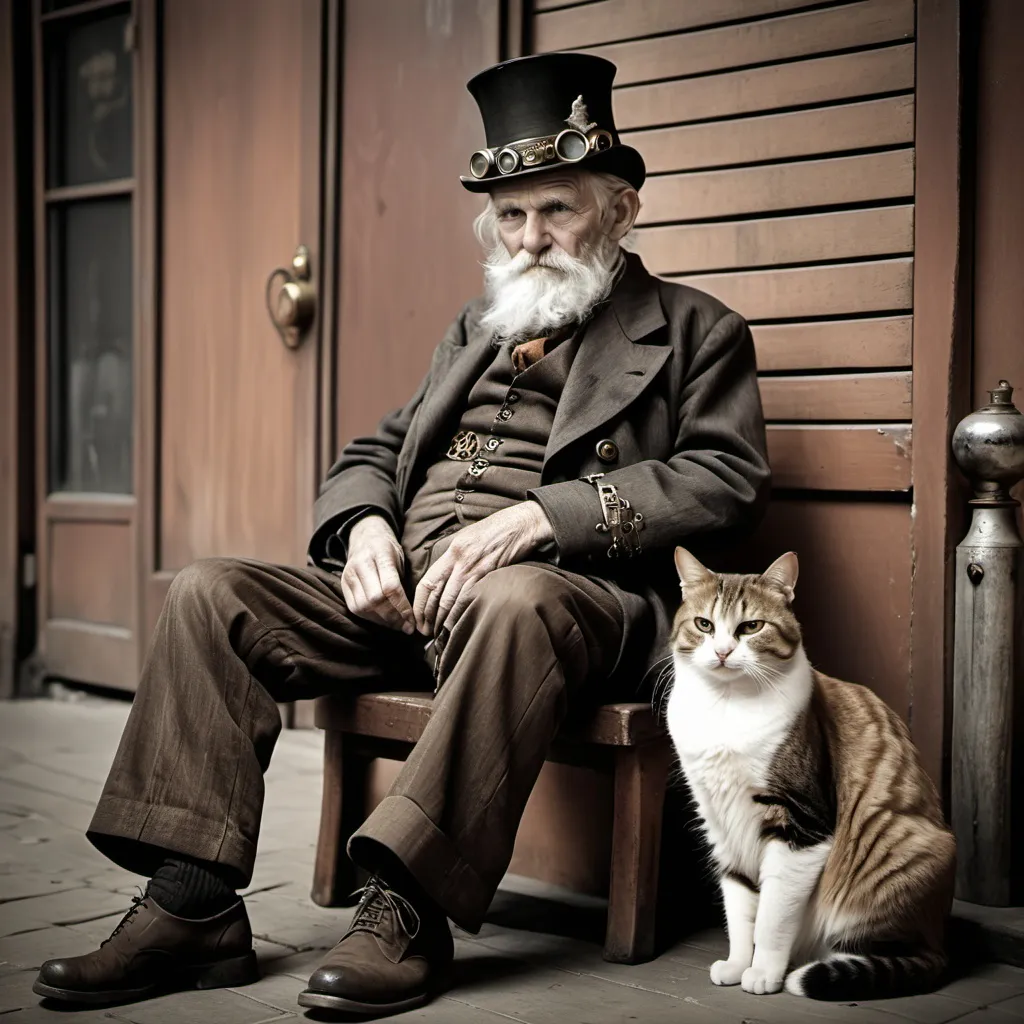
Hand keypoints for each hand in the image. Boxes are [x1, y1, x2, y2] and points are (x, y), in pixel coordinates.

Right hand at [340, 515, 414, 633]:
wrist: (365, 537)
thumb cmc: (389, 549)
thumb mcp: (401, 558)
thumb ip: (403, 581)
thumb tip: (413, 614)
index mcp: (380, 554)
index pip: (390, 587)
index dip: (402, 607)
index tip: (413, 620)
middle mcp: (361, 564)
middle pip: (375, 599)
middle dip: (393, 617)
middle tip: (407, 626)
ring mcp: (349, 575)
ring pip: (363, 607)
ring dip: (382, 621)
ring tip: (397, 625)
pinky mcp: (343, 585)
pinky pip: (355, 608)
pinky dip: (371, 618)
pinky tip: (384, 621)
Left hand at [413, 501, 554, 637]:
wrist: (522, 524)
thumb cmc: (497, 530)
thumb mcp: (468, 537)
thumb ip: (455, 556)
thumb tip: (443, 577)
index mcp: (452, 551)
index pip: (427, 581)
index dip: (420, 603)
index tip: (418, 617)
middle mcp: (460, 560)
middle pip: (437, 595)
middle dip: (429, 617)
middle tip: (425, 632)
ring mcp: (475, 568)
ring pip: (452, 600)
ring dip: (444, 621)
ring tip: (439, 634)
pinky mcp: (491, 575)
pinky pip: (472, 599)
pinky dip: (463, 614)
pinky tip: (460, 624)